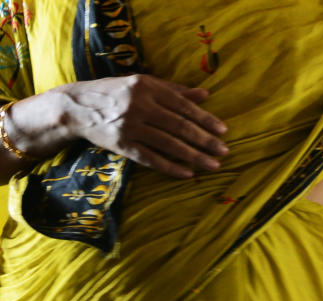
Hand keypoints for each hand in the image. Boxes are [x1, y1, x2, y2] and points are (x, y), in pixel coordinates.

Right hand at [62, 74, 227, 176]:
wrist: (77, 107)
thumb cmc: (115, 93)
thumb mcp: (142, 84)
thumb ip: (173, 90)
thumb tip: (205, 95)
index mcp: (146, 87)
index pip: (182, 105)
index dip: (204, 119)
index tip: (223, 130)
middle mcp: (139, 105)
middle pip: (178, 125)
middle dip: (204, 140)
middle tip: (224, 151)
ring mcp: (130, 126)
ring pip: (168, 144)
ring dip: (193, 156)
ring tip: (213, 165)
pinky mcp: (122, 145)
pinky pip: (151, 159)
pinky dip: (170, 167)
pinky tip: (188, 174)